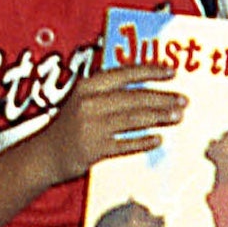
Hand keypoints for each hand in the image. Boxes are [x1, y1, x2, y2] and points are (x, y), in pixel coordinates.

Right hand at [43, 65, 184, 183]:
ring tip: (178, 116)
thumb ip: (107, 90)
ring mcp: (91, 127)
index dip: (150, 71)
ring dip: (159, 117)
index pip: (124, 74)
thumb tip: (144, 85)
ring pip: (133, 119)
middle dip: (163, 98)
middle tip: (184, 100)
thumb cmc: (69, 125)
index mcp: (88, 86)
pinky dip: (143, 142)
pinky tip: (158, 139)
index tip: (172, 72)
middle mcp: (89, 104)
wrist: (44, 155)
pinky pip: (125, 144)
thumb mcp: (82, 99)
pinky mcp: (94, 150)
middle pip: (134, 98)